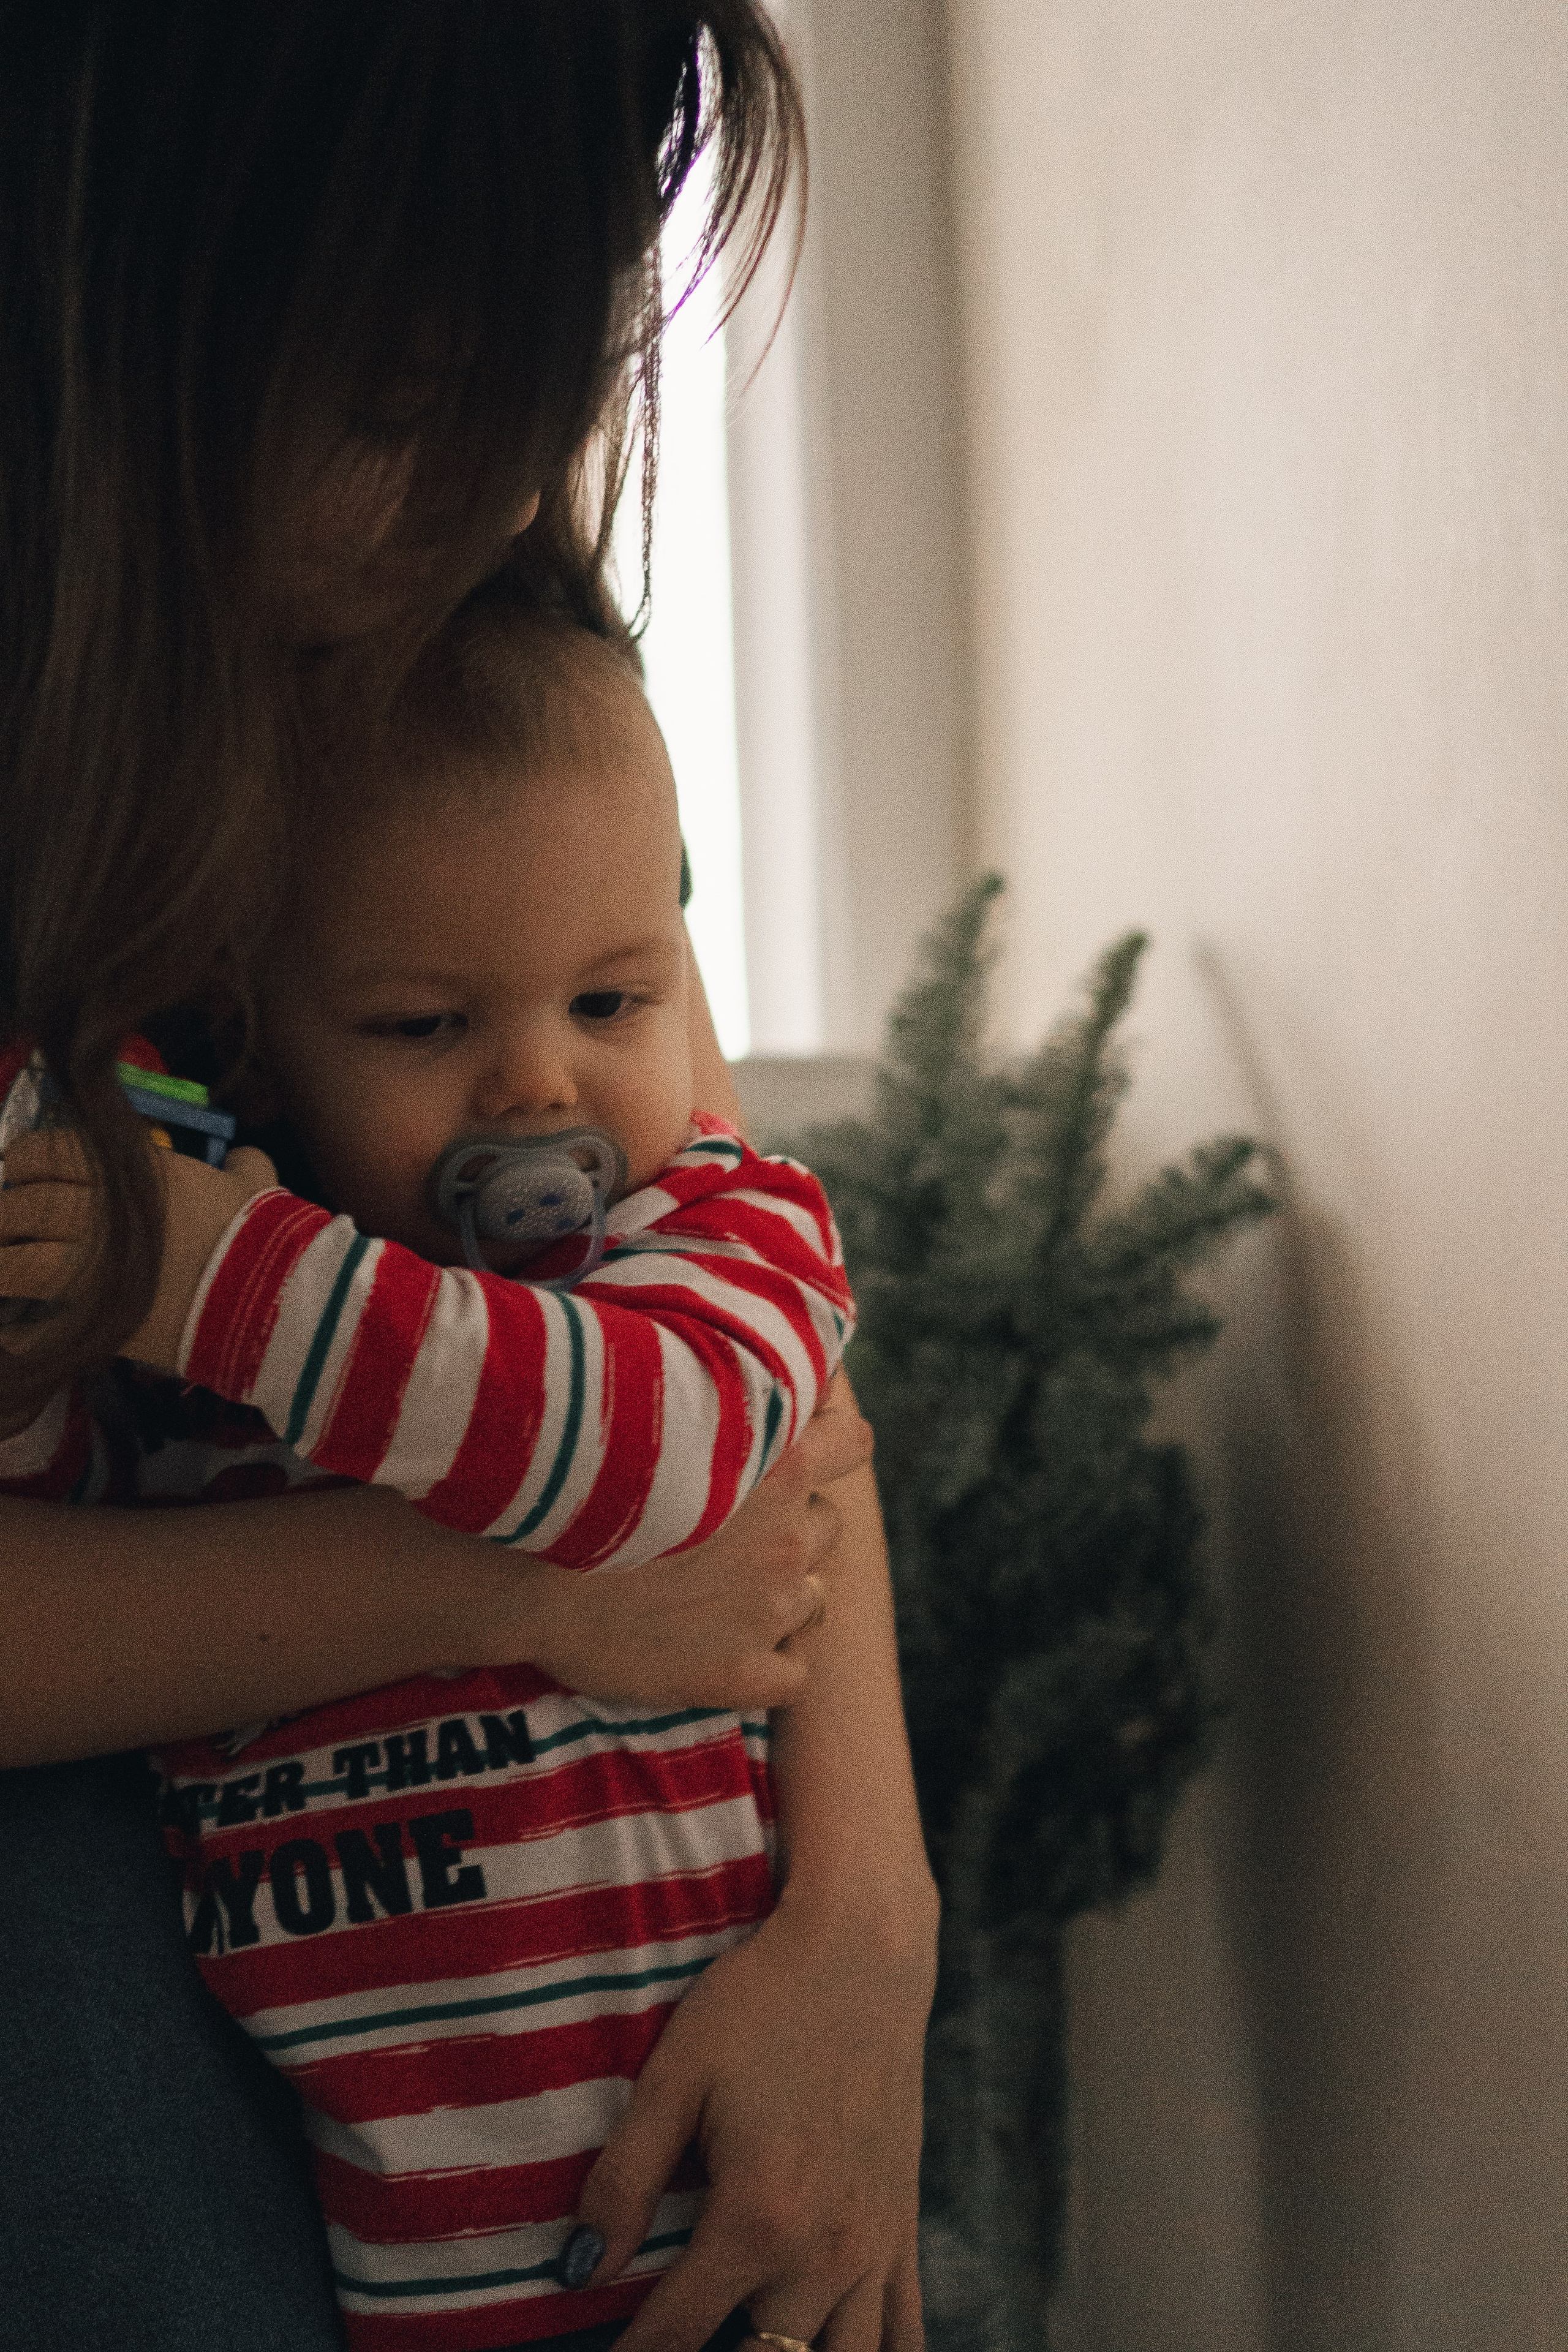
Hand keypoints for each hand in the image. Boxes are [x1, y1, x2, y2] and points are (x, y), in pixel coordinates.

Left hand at [0, 1127, 278, 1368]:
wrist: (272, 1301)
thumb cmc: (263, 1237)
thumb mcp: (257, 1186)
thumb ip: (244, 1165)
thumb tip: (242, 1159)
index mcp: (136, 1175)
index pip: (52, 1153)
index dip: (24, 1159)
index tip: (18, 1169)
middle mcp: (104, 1214)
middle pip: (25, 1205)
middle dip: (5, 1213)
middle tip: (5, 1225)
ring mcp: (95, 1268)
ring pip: (18, 1260)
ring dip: (3, 1265)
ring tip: (5, 1273)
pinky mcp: (96, 1319)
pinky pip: (34, 1320)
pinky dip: (17, 1324)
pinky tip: (15, 1324)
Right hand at [514, 1394, 873, 1711]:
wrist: (515, 1568)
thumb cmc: (571, 1477)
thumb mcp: (657, 1414)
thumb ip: (715, 1405)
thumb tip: (728, 1384)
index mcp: (778, 1462)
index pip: (854, 1441)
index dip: (829, 1446)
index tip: (793, 1449)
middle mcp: (789, 1532)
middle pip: (827, 1524)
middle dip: (790, 1527)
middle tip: (725, 1531)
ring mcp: (771, 1608)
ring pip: (813, 1599)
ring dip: (777, 1594)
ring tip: (711, 1592)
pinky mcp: (742, 1674)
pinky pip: (790, 1674)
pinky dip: (764, 1665)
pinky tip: (716, 1652)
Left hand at [568, 1880, 933, 2351]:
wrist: (864, 1952)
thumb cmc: (760, 2003)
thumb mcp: (676, 2076)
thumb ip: (625, 2180)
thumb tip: (578, 2272)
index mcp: (756, 2218)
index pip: (675, 2336)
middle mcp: (823, 2252)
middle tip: (673, 2342)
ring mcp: (873, 2247)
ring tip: (742, 2345)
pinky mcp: (902, 2227)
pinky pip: (903, 2335)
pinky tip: (825, 2349)